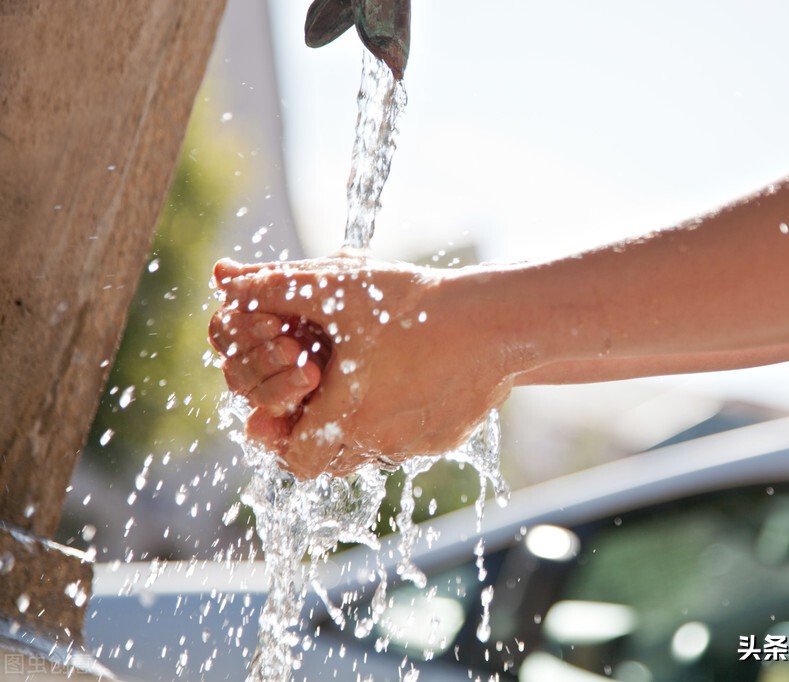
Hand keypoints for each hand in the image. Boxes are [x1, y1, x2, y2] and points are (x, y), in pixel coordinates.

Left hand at [209, 253, 516, 478]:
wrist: (494, 322)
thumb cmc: (413, 307)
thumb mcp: (336, 289)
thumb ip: (274, 286)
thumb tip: (225, 277)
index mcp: (344, 417)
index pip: (294, 459)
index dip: (283, 436)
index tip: (289, 402)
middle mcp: (378, 444)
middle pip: (331, 461)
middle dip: (319, 431)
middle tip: (322, 391)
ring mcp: (417, 446)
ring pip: (372, 453)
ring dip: (359, 427)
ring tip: (364, 382)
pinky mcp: (448, 439)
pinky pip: (411, 443)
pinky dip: (400, 420)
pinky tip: (410, 379)